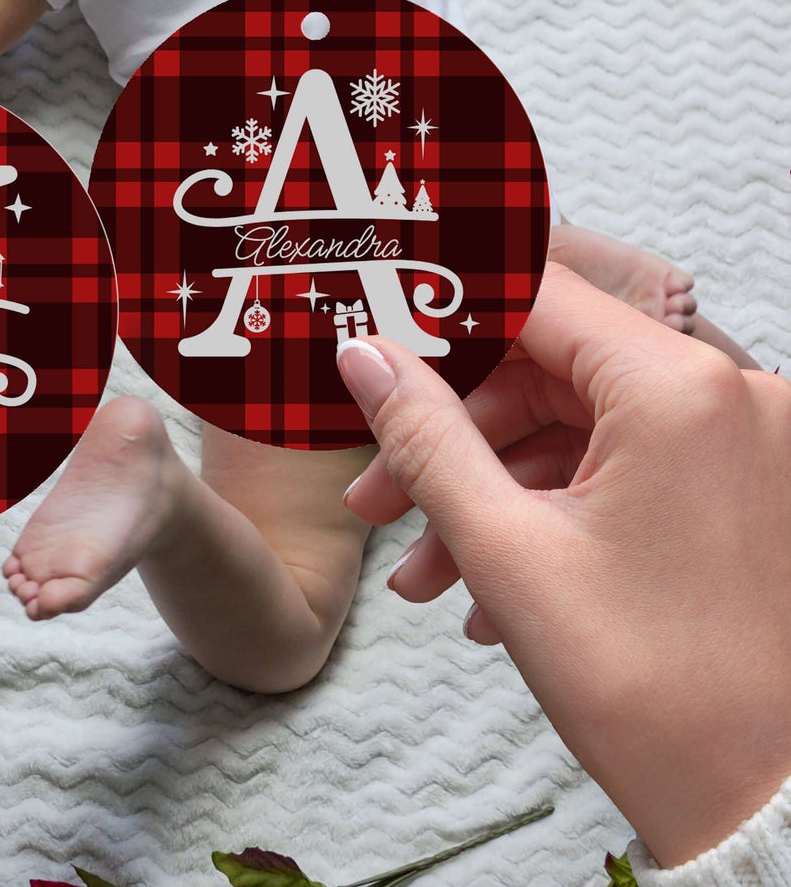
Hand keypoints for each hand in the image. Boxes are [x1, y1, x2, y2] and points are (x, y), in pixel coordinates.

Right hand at [339, 265, 790, 868]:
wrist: (770, 816)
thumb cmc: (657, 695)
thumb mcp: (508, 553)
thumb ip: (424, 437)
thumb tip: (366, 357)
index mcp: (680, 391)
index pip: (537, 299)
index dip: (443, 317)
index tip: (378, 339)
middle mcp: (730, 399)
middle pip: (550, 372)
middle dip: (453, 437)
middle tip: (379, 494)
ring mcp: (745, 449)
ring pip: (578, 431)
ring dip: (491, 492)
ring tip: (425, 571)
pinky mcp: (743, 494)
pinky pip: (624, 472)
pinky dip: (552, 514)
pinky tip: (490, 589)